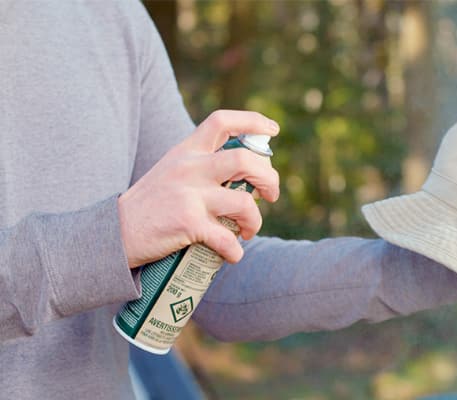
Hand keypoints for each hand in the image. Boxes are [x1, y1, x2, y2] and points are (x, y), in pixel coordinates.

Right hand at [117, 110, 279, 267]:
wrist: (113, 234)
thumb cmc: (149, 206)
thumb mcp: (171, 172)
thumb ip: (201, 167)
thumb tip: (244, 177)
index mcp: (186, 151)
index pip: (222, 121)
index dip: (253, 121)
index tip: (273, 130)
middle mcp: (189, 168)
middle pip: (245, 160)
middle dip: (269, 178)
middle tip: (271, 194)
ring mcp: (189, 196)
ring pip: (244, 202)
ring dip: (255, 220)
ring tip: (248, 231)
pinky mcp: (188, 224)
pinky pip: (227, 239)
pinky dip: (235, 251)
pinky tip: (233, 254)